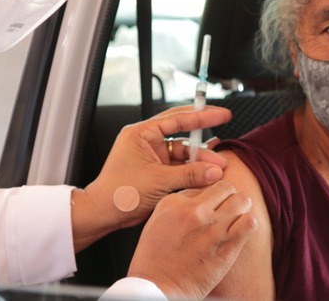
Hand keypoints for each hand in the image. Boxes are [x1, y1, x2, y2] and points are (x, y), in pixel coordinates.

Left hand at [71, 105, 231, 249]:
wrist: (103, 214)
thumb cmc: (118, 193)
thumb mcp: (158, 181)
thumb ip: (189, 174)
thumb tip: (214, 170)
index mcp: (141, 133)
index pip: (176, 118)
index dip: (202, 115)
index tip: (221, 114)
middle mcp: (147, 141)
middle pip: (182, 129)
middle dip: (204, 129)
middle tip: (225, 122)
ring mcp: (153, 156)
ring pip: (184, 151)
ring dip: (201, 158)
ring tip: (219, 165)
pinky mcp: (158, 171)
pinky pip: (181, 166)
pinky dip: (195, 170)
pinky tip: (209, 172)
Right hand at [128, 181, 257, 299]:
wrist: (158, 287)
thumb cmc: (157, 255)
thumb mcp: (159, 218)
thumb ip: (181, 202)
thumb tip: (205, 193)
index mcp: (175, 201)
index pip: (206, 183)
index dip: (212, 194)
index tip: (212, 204)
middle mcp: (194, 211)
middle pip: (227, 187)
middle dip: (230, 196)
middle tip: (228, 208)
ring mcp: (212, 228)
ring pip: (243, 201)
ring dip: (242, 208)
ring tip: (236, 218)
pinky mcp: (227, 246)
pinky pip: (250, 222)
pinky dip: (248, 224)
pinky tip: (241, 231)